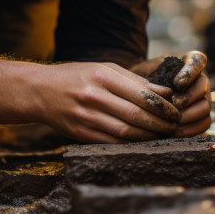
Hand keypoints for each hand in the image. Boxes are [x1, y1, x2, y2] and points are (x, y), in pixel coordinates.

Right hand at [0, 56, 179, 143]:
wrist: (38, 91)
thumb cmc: (76, 76)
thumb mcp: (103, 69)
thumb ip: (133, 81)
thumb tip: (165, 94)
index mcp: (101, 76)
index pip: (141, 94)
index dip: (163, 106)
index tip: (176, 111)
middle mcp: (93, 96)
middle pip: (136, 116)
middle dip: (161, 124)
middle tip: (175, 127)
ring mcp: (85, 117)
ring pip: (126, 133)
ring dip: (149, 137)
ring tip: (163, 136)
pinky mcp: (80, 134)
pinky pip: (112, 143)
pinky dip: (131, 144)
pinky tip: (142, 142)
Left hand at [130, 51, 210, 137]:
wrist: (139, 94)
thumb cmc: (140, 79)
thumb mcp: (142, 71)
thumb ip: (151, 75)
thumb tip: (163, 92)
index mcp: (186, 62)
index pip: (197, 60)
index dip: (191, 72)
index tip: (177, 83)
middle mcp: (198, 79)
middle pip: (203, 86)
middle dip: (189, 97)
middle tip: (174, 104)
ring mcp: (201, 98)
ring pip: (205, 107)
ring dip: (190, 115)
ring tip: (173, 121)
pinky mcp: (200, 116)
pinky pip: (203, 124)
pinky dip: (191, 129)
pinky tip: (175, 132)